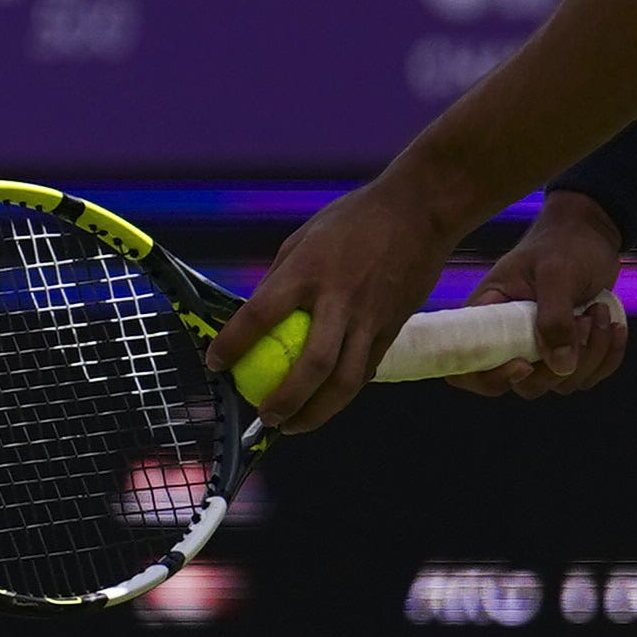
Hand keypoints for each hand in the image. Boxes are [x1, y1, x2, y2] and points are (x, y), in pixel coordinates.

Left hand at [218, 170, 458, 438]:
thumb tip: (255, 313)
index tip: (216, 364)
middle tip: (265, 418)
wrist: (419, 211)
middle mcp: (338, 299)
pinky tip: (327, 400)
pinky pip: (366, 369)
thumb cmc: (355, 219)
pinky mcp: (392, 327)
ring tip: (294, 426)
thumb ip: (281, 278)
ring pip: (346, 382)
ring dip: (317, 413)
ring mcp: (370, 317)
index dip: (233, 344)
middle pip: (311, 366)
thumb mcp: (304, 238)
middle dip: (285, 401)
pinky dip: (343, 391)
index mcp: (307, 271)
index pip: (259, 315)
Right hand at [458, 197, 636, 398]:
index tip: (525, 364)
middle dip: (561, 363)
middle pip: (525, 385)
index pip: (469, 368)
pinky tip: (616, 327)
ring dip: (591, 355)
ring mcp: (542, 349)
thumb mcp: (557, 273)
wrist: (592, 233)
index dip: (490, 379)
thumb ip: (554, 316)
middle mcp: (511, 339)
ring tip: (600, 311)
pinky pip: (588, 375)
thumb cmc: (565, 243)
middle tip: (583, 318)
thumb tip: (561, 367)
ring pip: (562, 382)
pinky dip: (607, 357)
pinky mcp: (570, 351)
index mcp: (488, 315)